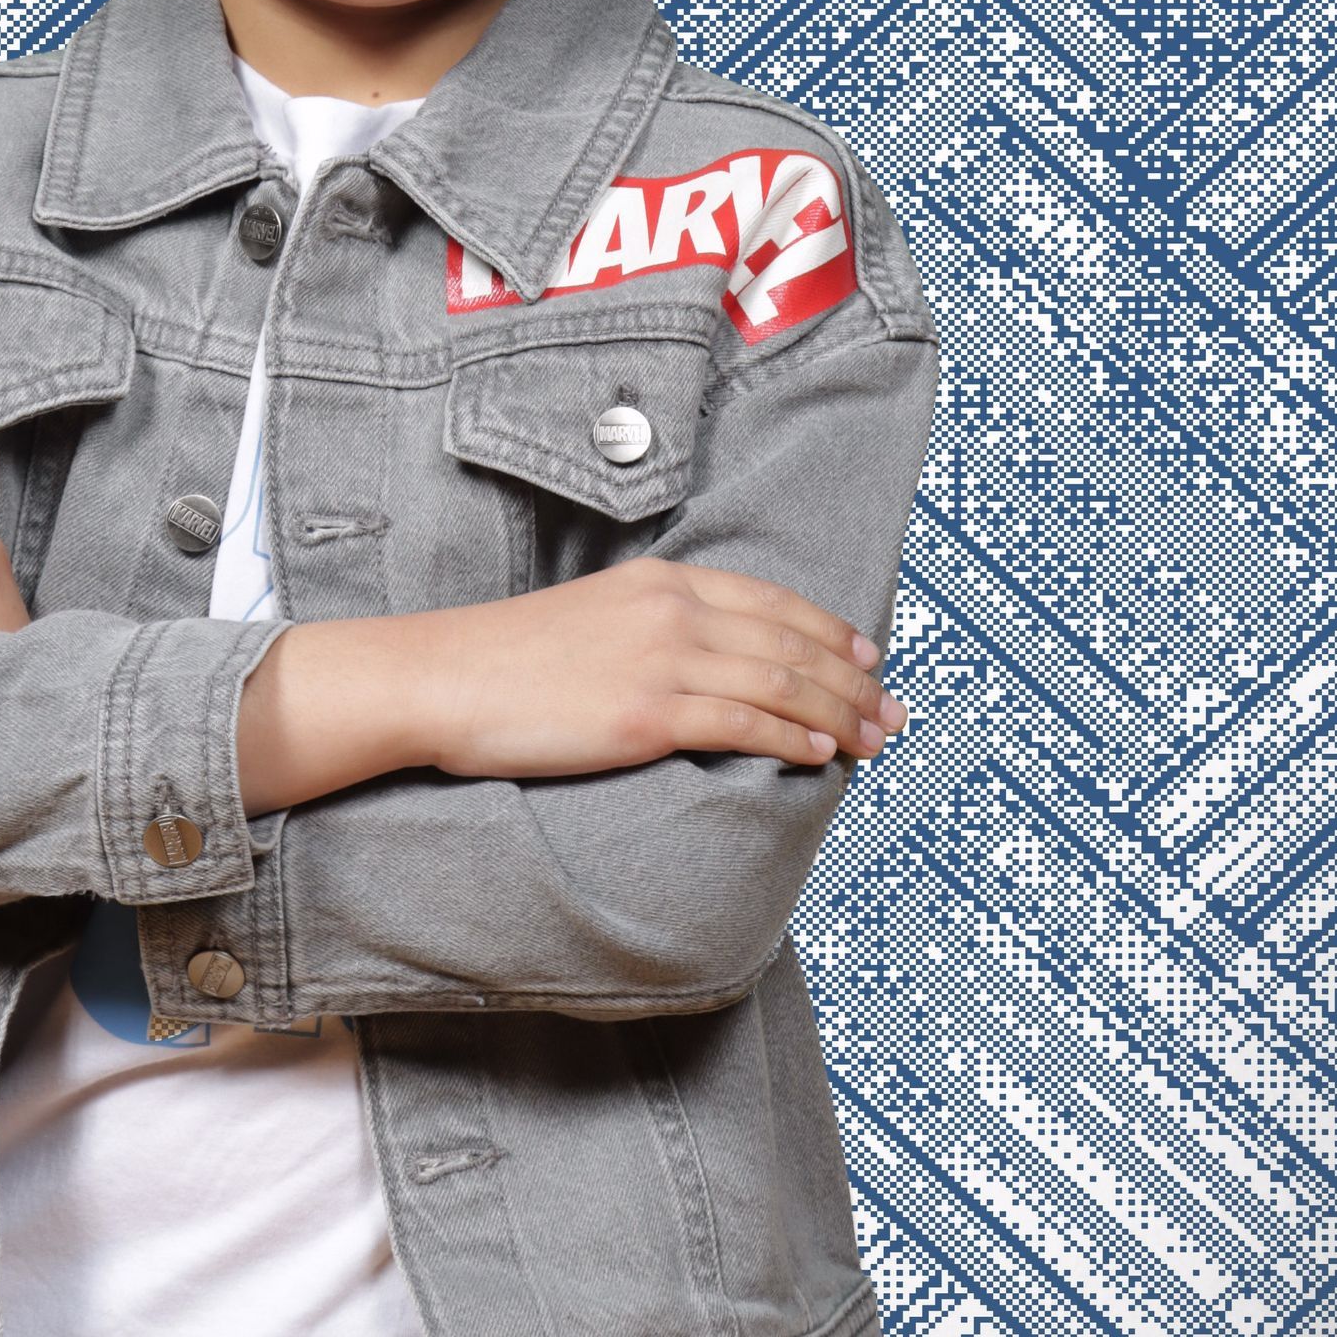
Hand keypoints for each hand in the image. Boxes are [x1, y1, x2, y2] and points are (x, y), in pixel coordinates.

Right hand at [404, 557, 905, 778]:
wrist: (444, 676)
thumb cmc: (505, 658)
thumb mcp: (592, 615)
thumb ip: (651, 627)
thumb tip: (700, 662)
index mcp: (659, 581)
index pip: (769, 601)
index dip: (828, 629)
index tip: (867, 656)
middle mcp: (670, 611)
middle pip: (789, 643)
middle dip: (852, 679)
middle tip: (893, 711)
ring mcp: (660, 661)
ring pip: (778, 685)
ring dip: (838, 714)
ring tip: (873, 740)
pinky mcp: (644, 715)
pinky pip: (740, 726)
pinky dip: (790, 739)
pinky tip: (818, 755)